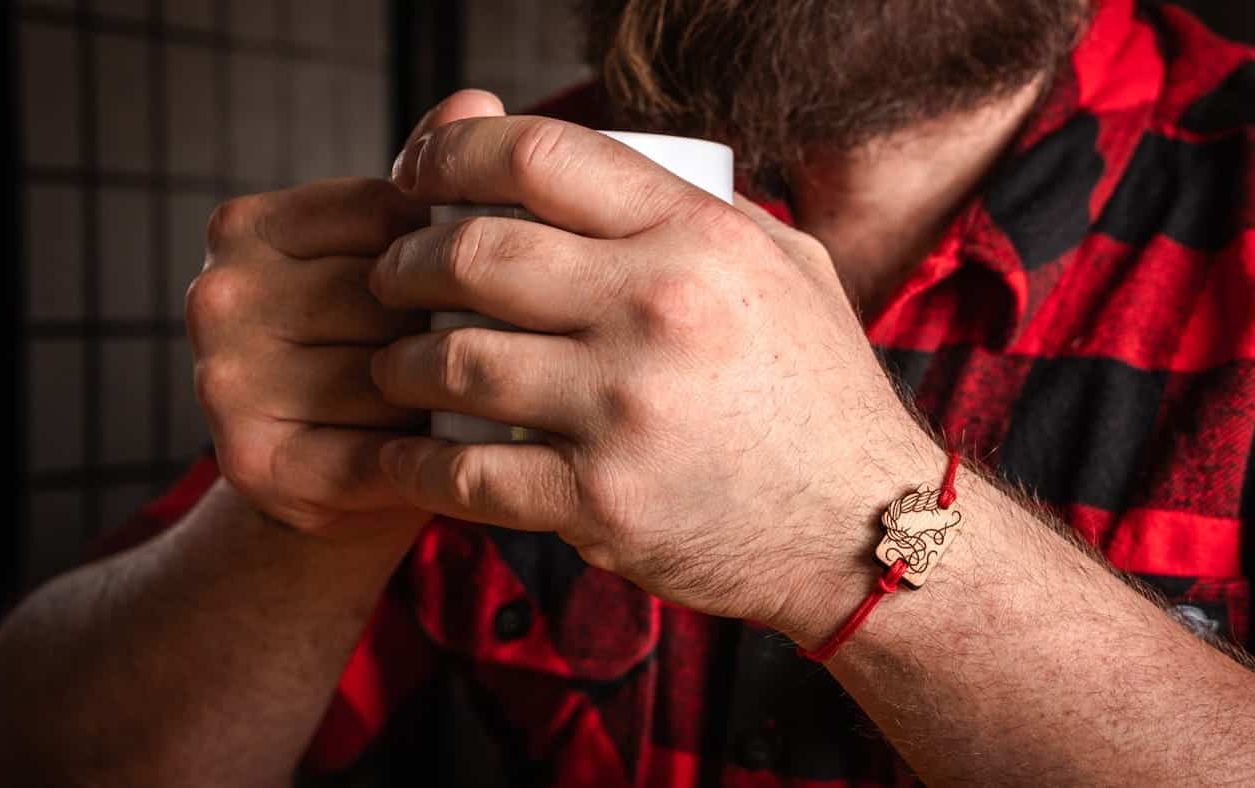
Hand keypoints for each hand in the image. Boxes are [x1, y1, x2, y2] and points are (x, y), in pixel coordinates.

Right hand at [188, 90, 506, 536]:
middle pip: (390, 297)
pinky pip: (381, 452)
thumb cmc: (376, 358)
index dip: (452, 258)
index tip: (477, 287)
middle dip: (450, 329)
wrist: (331, 483)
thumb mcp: (392, 264)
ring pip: (392, 376)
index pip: (391, 217)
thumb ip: (424, 192)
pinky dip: (427, 459)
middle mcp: (217, 297)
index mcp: (245, 228)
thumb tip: (475, 103)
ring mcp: (224, 381)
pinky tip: (446, 458)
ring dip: (445, 399)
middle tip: (478, 357)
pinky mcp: (253, 463)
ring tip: (458, 409)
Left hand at [371, 117, 940, 631]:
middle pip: (473, 255)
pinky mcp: (599, 501)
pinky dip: (413, 460)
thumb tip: (600, 180)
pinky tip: (401, 451)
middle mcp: (658, 311)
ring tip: (396, 363)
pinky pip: (464, 470)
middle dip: (404, 260)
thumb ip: (700, 215)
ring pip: (453, 360)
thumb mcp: (789, 268)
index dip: (451, 151)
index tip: (418, 174)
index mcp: (698, 239)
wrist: (865, 526)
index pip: (538, 157)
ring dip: (400, 360)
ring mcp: (625, 409)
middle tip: (389, 276)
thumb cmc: (822, 393)